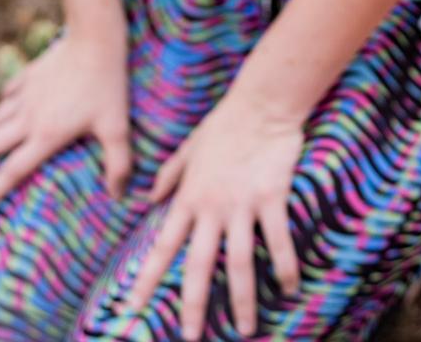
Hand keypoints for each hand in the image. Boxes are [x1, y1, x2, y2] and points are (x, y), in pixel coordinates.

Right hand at [0, 28, 133, 214]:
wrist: (94, 40)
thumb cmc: (107, 86)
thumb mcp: (117, 128)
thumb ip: (118, 164)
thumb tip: (119, 195)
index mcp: (45, 136)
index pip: (11, 172)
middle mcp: (28, 118)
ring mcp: (25, 95)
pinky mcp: (28, 76)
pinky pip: (6, 95)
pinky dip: (1, 107)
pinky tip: (4, 110)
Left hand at [123, 90, 303, 339]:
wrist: (261, 103)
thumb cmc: (225, 123)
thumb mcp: (188, 148)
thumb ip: (168, 175)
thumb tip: (148, 198)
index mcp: (188, 198)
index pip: (162, 246)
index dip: (147, 279)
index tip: (132, 307)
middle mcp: (211, 208)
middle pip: (198, 265)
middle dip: (193, 304)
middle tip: (190, 336)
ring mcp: (242, 205)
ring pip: (239, 262)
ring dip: (241, 299)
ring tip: (244, 329)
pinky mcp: (271, 199)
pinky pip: (278, 241)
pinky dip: (284, 267)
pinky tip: (289, 289)